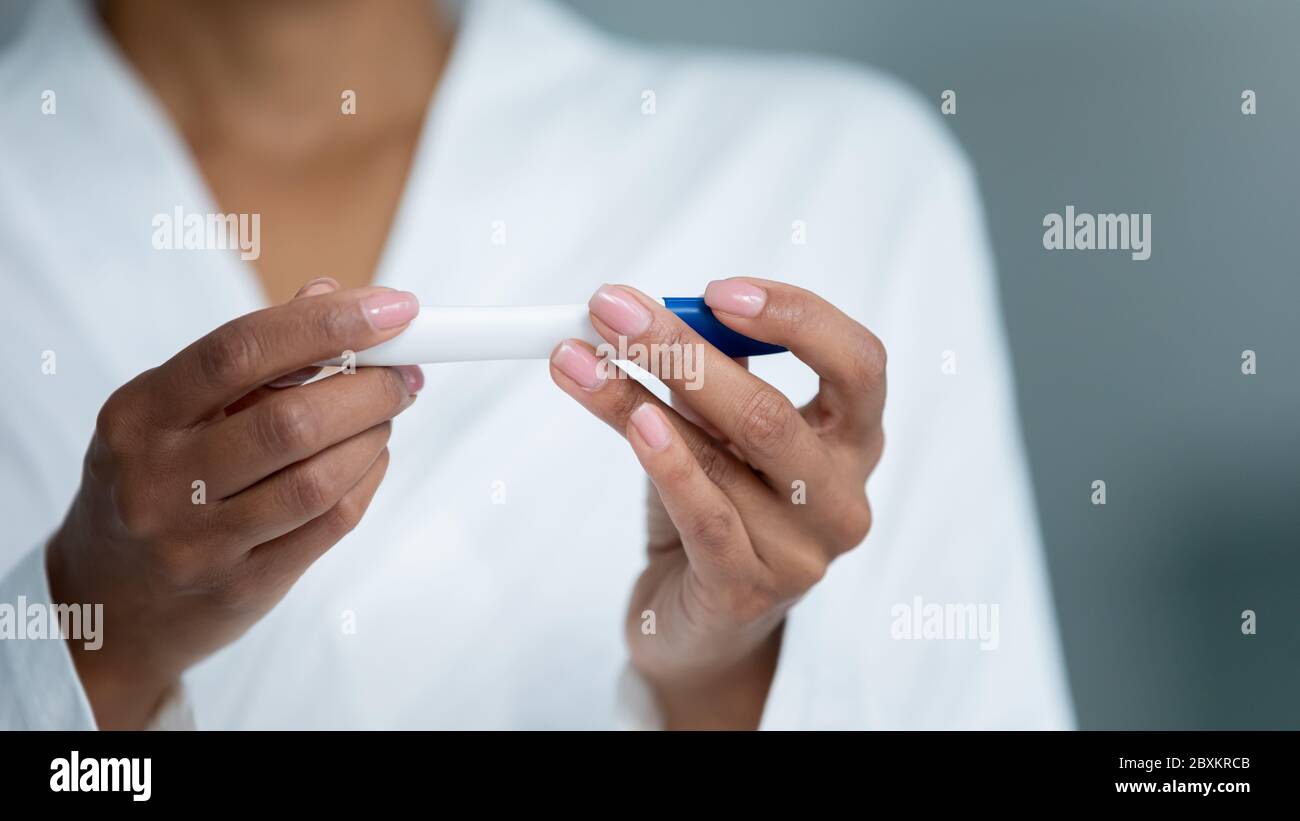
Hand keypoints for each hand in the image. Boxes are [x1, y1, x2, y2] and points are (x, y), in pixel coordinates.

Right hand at [46, 279, 422, 728]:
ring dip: (374, 435)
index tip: (394, 309)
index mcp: (139, 415)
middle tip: (404, 372)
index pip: (240, 351)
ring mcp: (199, 542)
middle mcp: (160, 480)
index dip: (326, 324)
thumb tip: (331, 295)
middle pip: (293, 420)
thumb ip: (251, 356)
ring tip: (385, 415)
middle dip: (371, 388)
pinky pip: (332, 523)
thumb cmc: (156, 482)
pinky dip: (367, 479)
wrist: (106, 604)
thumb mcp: (170, 411)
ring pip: (320, 478)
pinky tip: (369, 458)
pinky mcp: (242, 586)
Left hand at [550, 279, 883, 728]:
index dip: (796, 317)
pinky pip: (704, 515)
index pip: (858, 362)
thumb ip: (706, 377)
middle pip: (772, 410)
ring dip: (639, 397)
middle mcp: (841, 498)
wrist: (698, 624)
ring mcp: (803, 552)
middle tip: (612, 310)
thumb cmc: (716, 510)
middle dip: (683, 350)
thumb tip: (642, 312)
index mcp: (853, 442)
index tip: (715, 291)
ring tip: (579, 358)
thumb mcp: (721, 434)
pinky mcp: (748, 591)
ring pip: (724, 457)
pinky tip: (634, 423)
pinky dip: (666, 463)